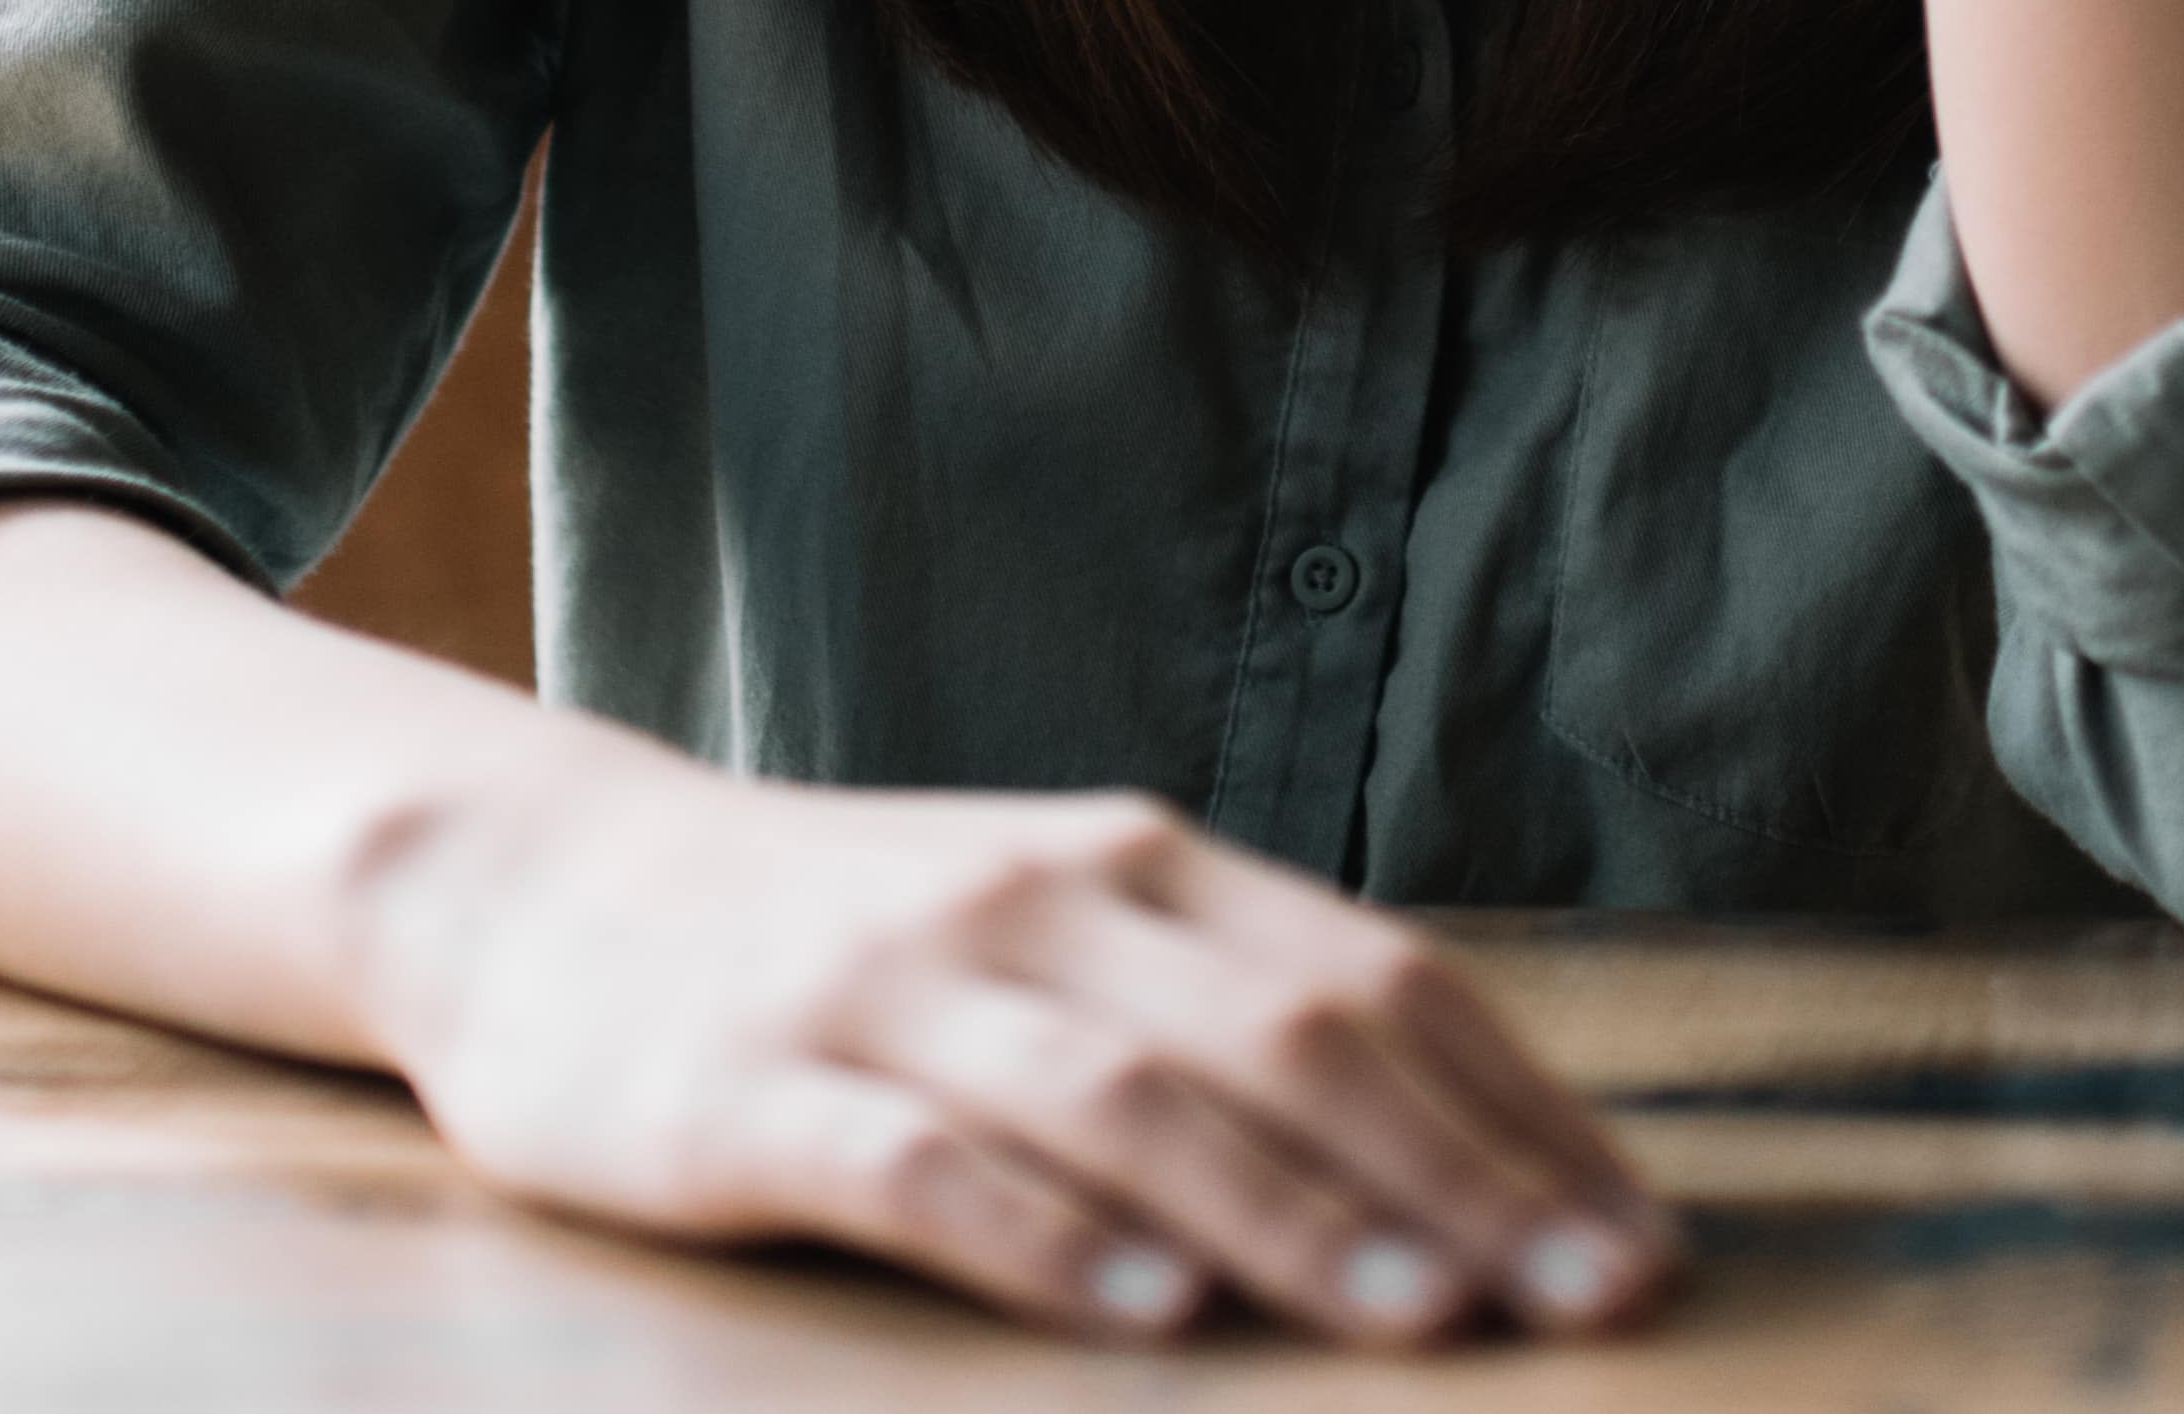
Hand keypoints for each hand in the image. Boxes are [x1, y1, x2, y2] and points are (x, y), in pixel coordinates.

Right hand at [359, 761, 1680, 1349]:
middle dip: (1458, 1177)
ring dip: (1289, 1210)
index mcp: (1131, 866)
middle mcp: (1032, 907)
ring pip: (1125, 1099)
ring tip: (1419, 1316)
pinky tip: (1147, 1311)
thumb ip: (1221, 1010)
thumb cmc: (854, 944)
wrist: (545, 892)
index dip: (1518, 1114)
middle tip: (1589, 1302)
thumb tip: (1460, 1149)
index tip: (1638, 1242)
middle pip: (1283, 1039)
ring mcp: (889, 995)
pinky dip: (1047, 1238)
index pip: (1371, 982)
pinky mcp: (753, 1093)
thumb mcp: (1051, 932)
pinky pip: (922, 1167)